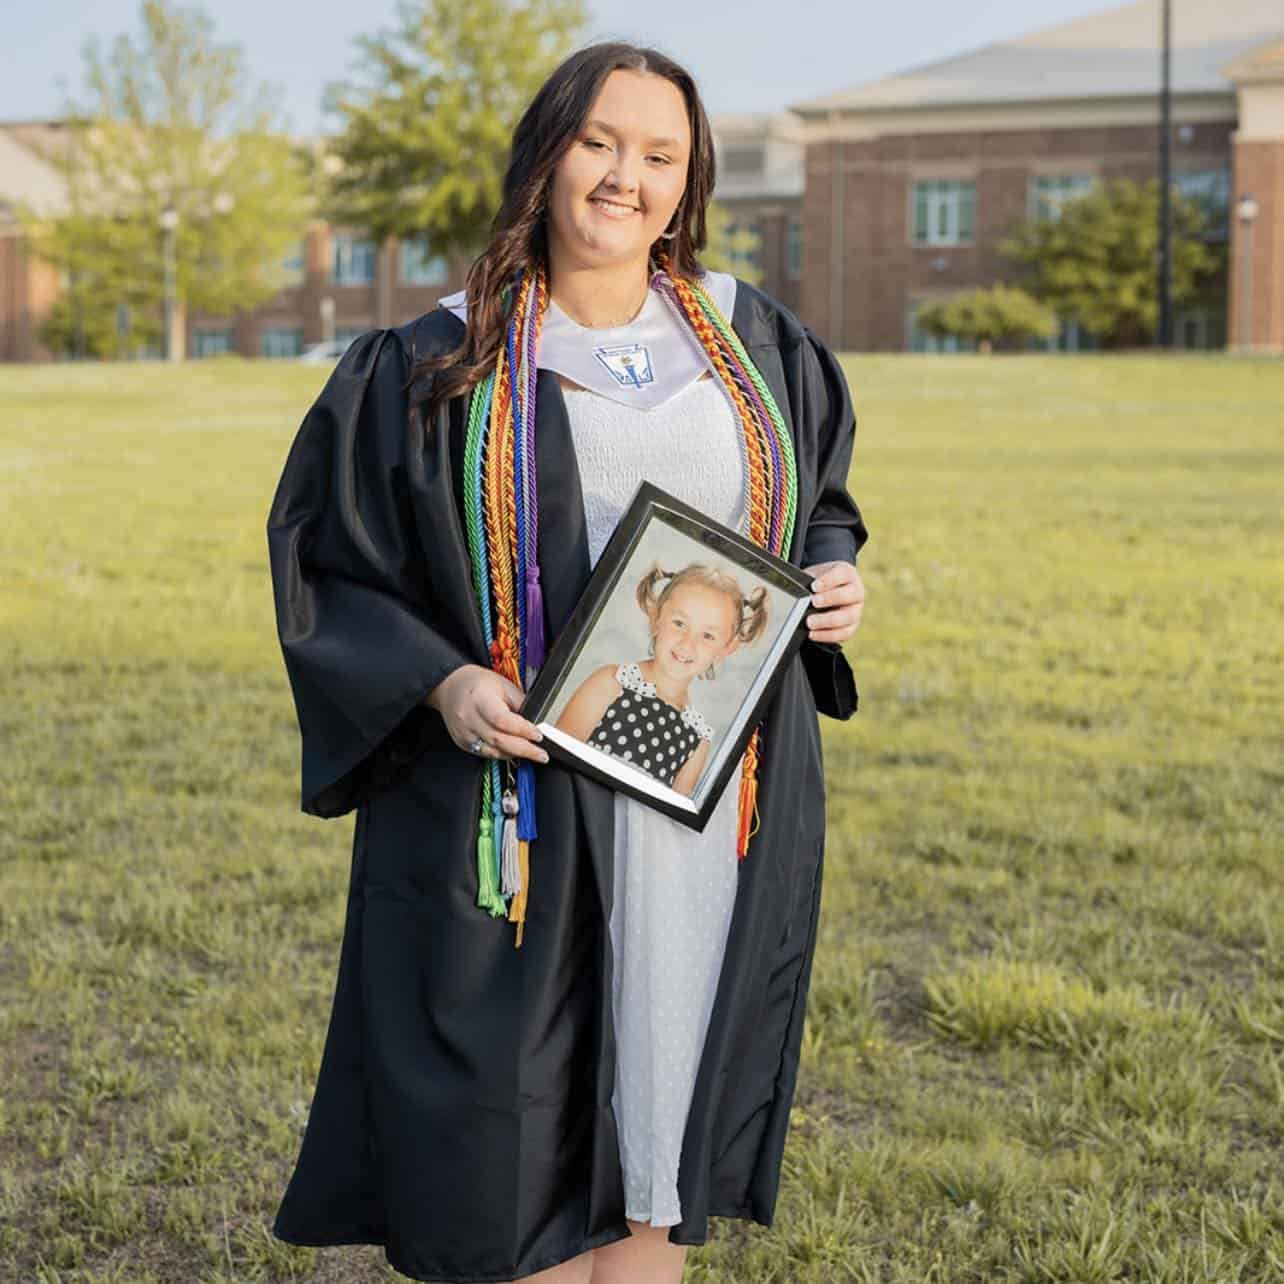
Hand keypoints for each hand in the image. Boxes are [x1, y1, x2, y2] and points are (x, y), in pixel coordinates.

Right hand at [426, 664, 548, 763]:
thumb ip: (520, 704)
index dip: (523, 730)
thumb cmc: (478, 683)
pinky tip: (514, 752)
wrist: (450, 686)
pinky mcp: (462, 742)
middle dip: (524, 749)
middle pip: (499, 739)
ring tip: (532, 754)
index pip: (502, 720)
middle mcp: (468, 718)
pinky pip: (485, 753)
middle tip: (542, 754)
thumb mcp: (503, 685)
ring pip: (493, 751)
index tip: (539, 735)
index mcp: (479, 699)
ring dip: (515, 754)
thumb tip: (538, 722)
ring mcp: (463, 732)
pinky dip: (502, 754)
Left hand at [803, 561, 864, 644]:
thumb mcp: (814, 576)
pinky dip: (826, 635)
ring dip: (827, 621)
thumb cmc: (819, 583)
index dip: (828, 580)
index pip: (842, 574)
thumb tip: (798, 592)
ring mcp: (856, 610)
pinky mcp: (852, 627)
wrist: (824, 593)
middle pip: (848, 595)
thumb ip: (809, 581)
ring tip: (809, 622)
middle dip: (829, 599)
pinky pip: (843, 634)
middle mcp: (856, 592)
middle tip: (813, 602)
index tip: (814, 586)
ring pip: (847, 617)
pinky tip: (813, 633)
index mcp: (848, 574)